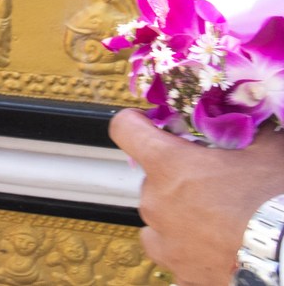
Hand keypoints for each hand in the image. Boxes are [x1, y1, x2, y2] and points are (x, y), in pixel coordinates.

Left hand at [111, 108, 283, 283]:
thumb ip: (247, 132)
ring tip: (212, 219)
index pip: (125, 129)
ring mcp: (164, 240)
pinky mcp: (181, 271)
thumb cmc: (275, 201)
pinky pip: (173, 254)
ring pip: (157, 218)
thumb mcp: (267, 151)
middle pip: (151, 178)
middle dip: (176, 178)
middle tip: (211, 183)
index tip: (147, 124)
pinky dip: (187, 251)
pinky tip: (212, 247)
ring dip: (176, 215)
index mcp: (167, 164)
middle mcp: (155, 200)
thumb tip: (248, 122)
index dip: (135, 123)